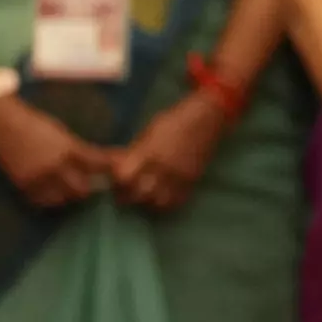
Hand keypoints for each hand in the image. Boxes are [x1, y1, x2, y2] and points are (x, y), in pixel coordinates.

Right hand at [0, 97, 114, 206]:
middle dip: (89, 189)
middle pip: (81, 188)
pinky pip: (41, 201)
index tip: (119, 173)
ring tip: (72, 190)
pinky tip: (54, 194)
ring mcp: (37, 177)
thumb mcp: (62, 133)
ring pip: (62, 199)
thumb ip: (79, 149)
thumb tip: (102, 161)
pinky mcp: (22, 184)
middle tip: (94, 187)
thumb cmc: (36, 123)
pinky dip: (50, 200)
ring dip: (70, 196)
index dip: (110, 169)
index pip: (97, 162)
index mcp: (67, 148)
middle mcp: (53, 165)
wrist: (1, 122)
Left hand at [111, 91, 229, 209]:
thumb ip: (134, 152)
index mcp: (150, 152)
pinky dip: (166, 203)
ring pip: (159, 202)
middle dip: (128, 195)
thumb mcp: (148, 132)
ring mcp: (180, 176)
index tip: (113, 179)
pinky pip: (177, 200)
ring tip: (142, 196)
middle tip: (123, 191)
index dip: (116, 180)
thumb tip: (114, 164)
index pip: (125, 176)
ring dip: (147, 202)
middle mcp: (164, 168)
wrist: (207, 119)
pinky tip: (160, 197)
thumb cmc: (174, 121)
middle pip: (140, 193)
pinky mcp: (192, 180)